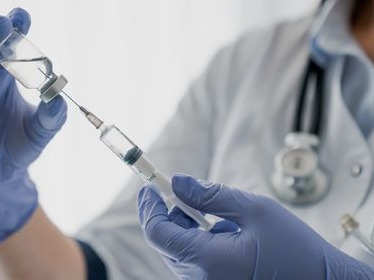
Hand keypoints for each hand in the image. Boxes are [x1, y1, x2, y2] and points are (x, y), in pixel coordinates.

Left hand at [138, 175, 373, 279]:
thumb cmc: (295, 249)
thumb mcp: (254, 210)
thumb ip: (211, 195)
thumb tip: (178, 182)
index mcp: (208, 261)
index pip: (157, 233)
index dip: (149, 207)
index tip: (149, 185)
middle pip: (165, 241)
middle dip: (169, 213)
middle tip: (181, 191)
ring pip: (178, 250)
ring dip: (186, 227)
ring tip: (219, 217)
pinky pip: (193, 261)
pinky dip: (198, 240)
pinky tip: (225, 232)